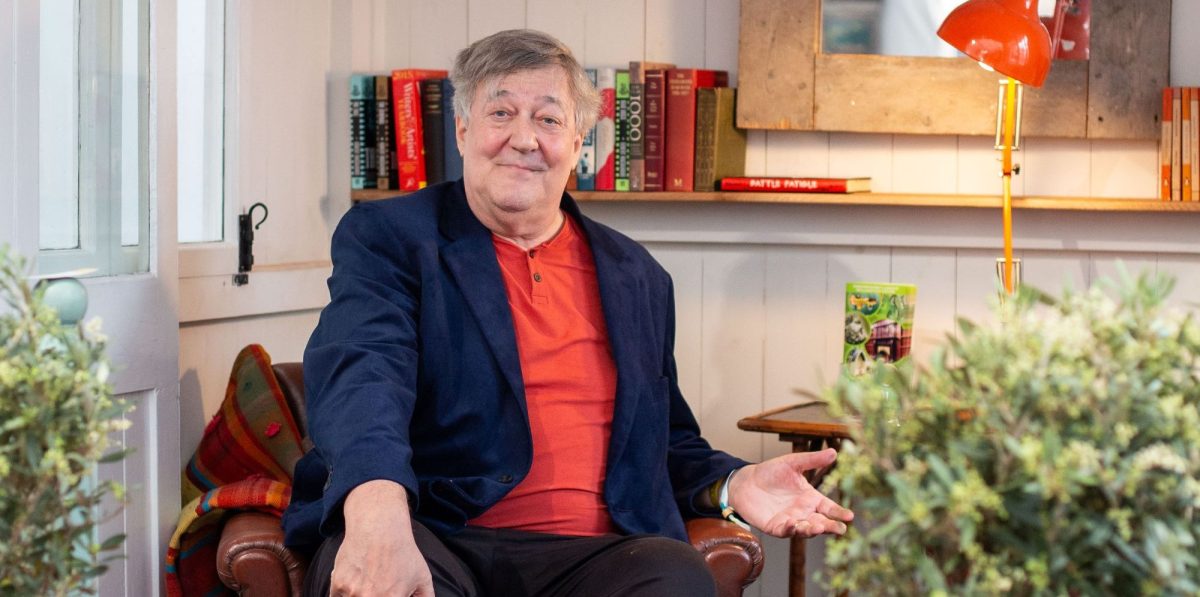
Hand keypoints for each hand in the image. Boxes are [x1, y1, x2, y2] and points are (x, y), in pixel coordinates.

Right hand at [330, 480, 433, 596]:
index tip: (388, 596)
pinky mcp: (338, 584)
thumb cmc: (403, 552)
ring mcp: (352, 593)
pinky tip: (355, 584)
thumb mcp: (422, 577)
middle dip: (372, 596)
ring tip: (368, 584)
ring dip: (360, 596)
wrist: (378, 526)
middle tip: (375, 590)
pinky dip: (345, 596)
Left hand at [727, 448, 854, 537]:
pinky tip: (793, 524)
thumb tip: (833, 452)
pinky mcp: (775, 527)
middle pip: (821, 522)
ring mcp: (790, 521)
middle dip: (831, 527)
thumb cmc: (771, 472)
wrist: (746, 481)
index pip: (829, 508)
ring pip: (805, 530)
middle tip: (840, 529)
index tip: (850, 516)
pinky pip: (785, 531)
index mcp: (811, 498)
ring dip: (812, 530)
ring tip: (818, 526)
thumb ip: (812, 460)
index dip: (839, 512)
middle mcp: (803, 512)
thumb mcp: (793, 463)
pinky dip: (790, 529)